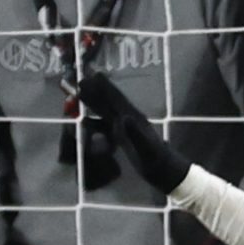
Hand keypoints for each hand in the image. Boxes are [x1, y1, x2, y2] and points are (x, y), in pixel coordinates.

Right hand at [74, 71, 191, 192]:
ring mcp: (124, 127)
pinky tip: (84, 120)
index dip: (106, 86)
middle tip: (80, 79)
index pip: (117, 98)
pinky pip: (104, 125)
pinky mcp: (122, 137)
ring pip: (105, 111)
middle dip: (95, 90)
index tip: (94, 73)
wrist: (163, 170)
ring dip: (93, 102)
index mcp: (133, 118)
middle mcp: (127, 119)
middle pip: (108, 101)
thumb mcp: (146, 147)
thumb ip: (136, 133)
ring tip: (80, 92)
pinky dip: (94, 121)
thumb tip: (125, 117)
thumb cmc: (156, 159)